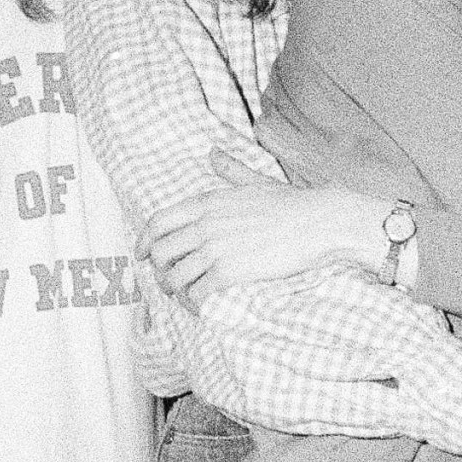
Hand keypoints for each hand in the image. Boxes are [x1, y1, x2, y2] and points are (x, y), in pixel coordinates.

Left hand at [145, 151, 393, 299]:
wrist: (320, 222)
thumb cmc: (292, 204)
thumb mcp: (254, 182)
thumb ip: (230, 170)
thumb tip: (213, 152)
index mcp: (207, 202)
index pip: (158, 222)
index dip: (143, 241)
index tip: (140, 255)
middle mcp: (204, 224)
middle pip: (159, 252)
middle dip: (157, 272)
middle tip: (167, 284)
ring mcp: (215, 248)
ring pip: (173, 276)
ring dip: (175, 292)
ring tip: (187, 298)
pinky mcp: (228, 272)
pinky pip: (197, 293)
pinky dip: (195, 305)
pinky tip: (204, 308)